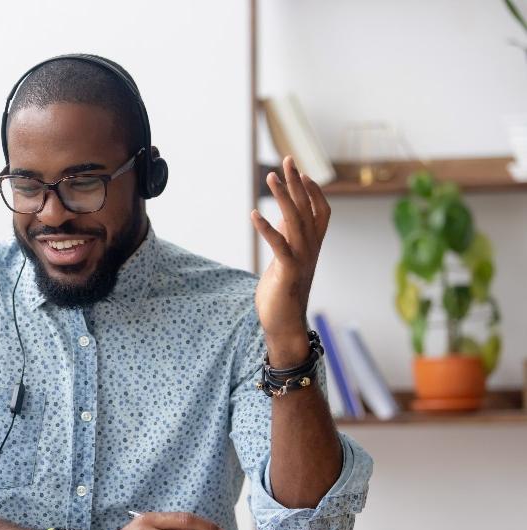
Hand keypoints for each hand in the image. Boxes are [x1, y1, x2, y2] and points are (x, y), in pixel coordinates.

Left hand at [252, 156, 330, 366]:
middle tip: (287, 160)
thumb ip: (287, 241)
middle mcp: (311, 249)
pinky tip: (254, 214)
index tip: (300, 172)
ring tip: (271, 177)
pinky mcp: (287, 271)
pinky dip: (267, 229)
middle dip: (296, 183)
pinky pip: (279, 245)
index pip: (320, 212)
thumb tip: (282, 220)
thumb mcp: (286, 262)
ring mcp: (302, 259)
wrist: (285, 326)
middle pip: (307, 208)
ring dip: (282, 197)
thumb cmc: (283, 294)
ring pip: (295, 221)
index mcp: (312, 246)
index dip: (313, 191)